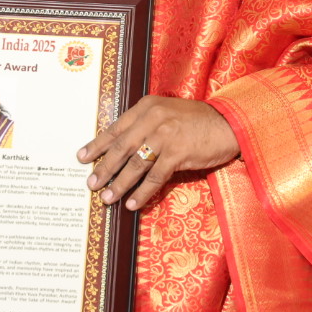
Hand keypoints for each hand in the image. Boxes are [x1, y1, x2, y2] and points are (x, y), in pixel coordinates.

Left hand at [78, 95, 239, 210]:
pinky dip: (141, 192)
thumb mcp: (168, 114)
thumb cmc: (199, 121)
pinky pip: (154, 177)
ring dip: (119, 184)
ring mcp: (165, 135)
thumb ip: (147, 125)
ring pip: (134, 164)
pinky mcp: (178, 152)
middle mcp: (153, 119)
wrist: (229, 123)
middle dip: (103, 168)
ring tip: (107, 198)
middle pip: (121, 147)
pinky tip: (132, 203)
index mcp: (147, 107)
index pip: (116, 128)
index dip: (97, 144)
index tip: (81, 157)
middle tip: (91, 184)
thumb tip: (123, 149)